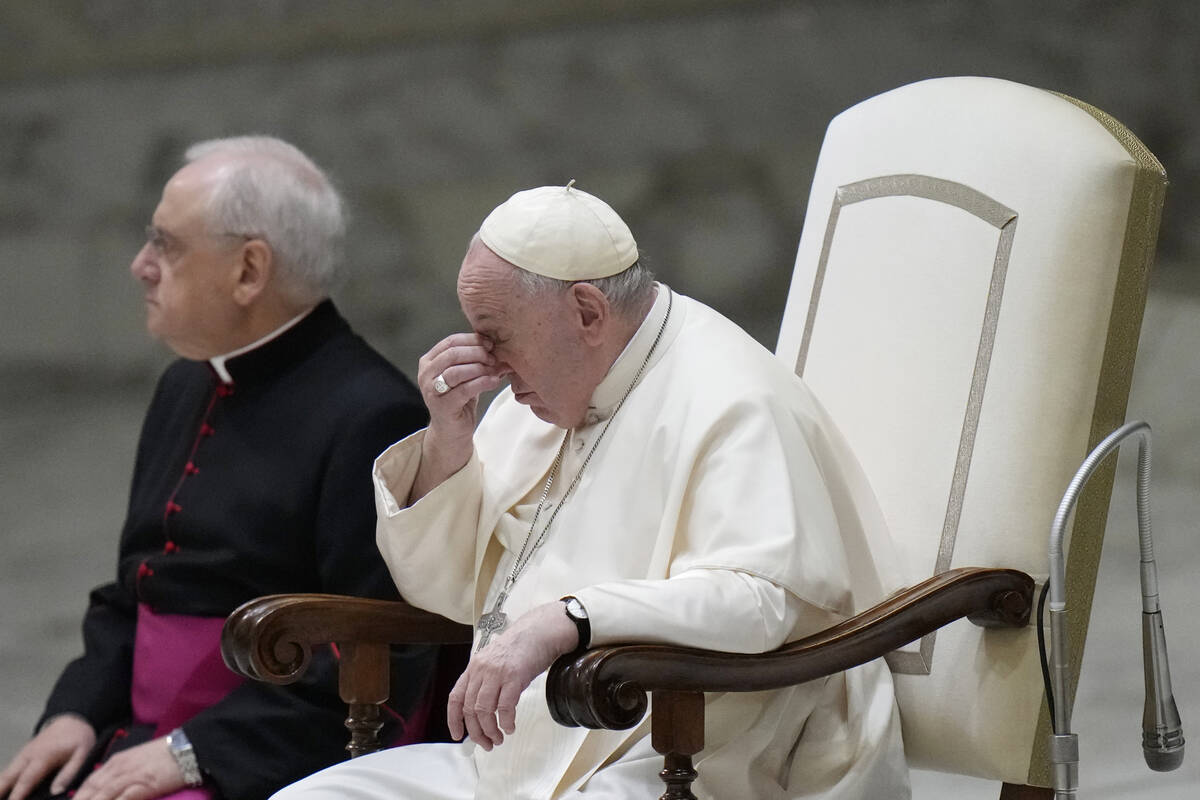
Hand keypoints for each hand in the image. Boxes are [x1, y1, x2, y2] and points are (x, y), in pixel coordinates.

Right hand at [0, 715, 94, 799]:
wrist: (72, 720)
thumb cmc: (79, 738)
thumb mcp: (82, 753)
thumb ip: (69, 772)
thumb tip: (56, 792)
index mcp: (43, 756)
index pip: (26, 780)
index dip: (17, 795)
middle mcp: (28, 755)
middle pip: (8, 777)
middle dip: (0, 790)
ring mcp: (23, 755)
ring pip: (5, 774)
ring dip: (0, 787)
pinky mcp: (22, 757)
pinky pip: (8, 772)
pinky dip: (2, 782)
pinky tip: (2, 792)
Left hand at [71, 738, 184, 799]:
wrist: (189, 747)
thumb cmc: (166, 755)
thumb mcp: (139, 759)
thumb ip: (123, 771)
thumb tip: (111, 788)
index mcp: (117, 762)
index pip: (89, 783)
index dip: (77, 797)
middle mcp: (119, 769)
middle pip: (91, 791)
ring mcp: (130, 777)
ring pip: (102, 796)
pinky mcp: (144, 785)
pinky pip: (123, 799)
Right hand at [411, 333, 506, 500]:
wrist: (452, 432)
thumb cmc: (460, 400)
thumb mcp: (466, 375)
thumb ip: (476, 360)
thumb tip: (499, 346)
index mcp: (429, 361)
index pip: (451, 341)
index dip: (473, 340)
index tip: (491, 344)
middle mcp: (426, 374)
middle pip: (453, 353)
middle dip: (477, 353)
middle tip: (494, 358)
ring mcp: (431, 390)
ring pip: (457, 370)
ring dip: (480, 368)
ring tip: (495, 370)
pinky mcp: (442, 405)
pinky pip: (464, 389)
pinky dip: (482, 382)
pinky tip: (494, 381)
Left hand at [447, 601, 578, 749]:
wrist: (540, 631)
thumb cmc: (521, 648)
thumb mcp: (495, 662)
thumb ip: (486, 682)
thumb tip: (483, 712)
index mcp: (474, 667)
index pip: (456, 698)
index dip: (454, 720)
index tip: (458, 735)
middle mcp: (481, 670)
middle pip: (470, 709)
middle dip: (476, 732)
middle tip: (486, 743)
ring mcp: (497, 673)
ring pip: (484, 711)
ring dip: (490, 730)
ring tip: (499, 738)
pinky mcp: (514, 676)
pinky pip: (504, 707)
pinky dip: (506, 722)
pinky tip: (510, 727)